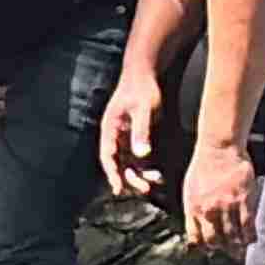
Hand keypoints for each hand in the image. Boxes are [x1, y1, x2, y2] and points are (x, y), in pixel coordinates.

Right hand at [100, 74, 164, 196]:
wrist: (144, 75)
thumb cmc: (141, 89)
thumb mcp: (143, 109)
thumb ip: (141, 131)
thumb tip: (142, 154)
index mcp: (110, 128)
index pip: (108, 156)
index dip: (112, 173)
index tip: (118, 188)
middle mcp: (115, 136)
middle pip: (118, 164)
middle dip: (130, 178)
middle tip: (145, 188)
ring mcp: (124, 138)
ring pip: (128, 164)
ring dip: (139, 175)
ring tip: (155, 181)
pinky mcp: (135, 138)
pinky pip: (138, 160)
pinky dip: (145, 169)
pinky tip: (157, 175)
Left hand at [185, 141, 258, 250]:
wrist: (219, 148)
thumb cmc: (203, 167)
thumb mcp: (189, 190)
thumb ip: (192, 210)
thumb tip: (195, 228)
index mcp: (193, 208)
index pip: (196, 238)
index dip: (204, 248)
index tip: (210, 250)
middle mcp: (209, 210)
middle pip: (215, 240)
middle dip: (222, 248)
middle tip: (229, 251)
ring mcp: (227, 206)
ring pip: (233, 236)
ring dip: (237, 246)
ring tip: (240, 248)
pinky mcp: (243, 200)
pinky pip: (248, 226)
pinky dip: (250, 237)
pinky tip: (251, 239)